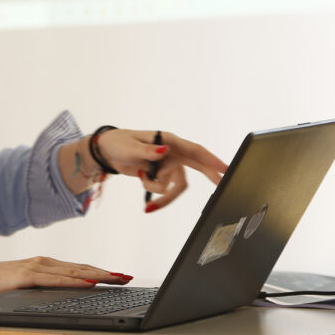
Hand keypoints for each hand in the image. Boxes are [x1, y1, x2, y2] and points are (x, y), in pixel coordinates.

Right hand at [0, 256, 131, 311]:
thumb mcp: (25, 289)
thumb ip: (44, 290)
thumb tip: (66, 298)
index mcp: (45, 266)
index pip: (79, 269)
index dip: (101, 272)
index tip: (119, 276)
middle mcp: (44, 263)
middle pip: (81, 268)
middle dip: (106, 273)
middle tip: (126, 277)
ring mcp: (36, 268)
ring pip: (73, 271)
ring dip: (96, 274)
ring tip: (115, 278)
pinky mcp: (27, 276)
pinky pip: (55, 279)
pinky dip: (74, 280)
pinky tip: (88, 282)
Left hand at [97, 129, 227, 210]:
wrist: (108, 153)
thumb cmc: (119, 144)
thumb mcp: (131, 148)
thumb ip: (148, 151)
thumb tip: (164, 151)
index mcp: (168, 141)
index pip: (194, 150)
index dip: (211, 159)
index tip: (226, 168)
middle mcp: (172, 152)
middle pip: (196, 166)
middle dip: (209, 175)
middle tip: (223, 184)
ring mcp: (167, 164)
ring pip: (175, 186)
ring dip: (161, 193)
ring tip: (144, 187)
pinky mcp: (161, 174)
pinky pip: (164, 189)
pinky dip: (153, 190)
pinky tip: (141, 177)